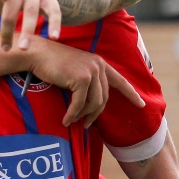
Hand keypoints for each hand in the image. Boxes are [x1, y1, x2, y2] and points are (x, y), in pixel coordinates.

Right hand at [24, 37, 144, 126]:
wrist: (36, 54)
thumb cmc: (51, 63)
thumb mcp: (74, 71)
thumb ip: (86, 81)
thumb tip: (92, 106)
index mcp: (99, 62)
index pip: (120, 80)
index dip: (131, 93)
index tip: (142, 104)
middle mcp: (98, 65)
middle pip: (103, 98)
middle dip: (94, 114)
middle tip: (85, 125)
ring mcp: (91, 71)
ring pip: (93, 103)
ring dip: (82, 115)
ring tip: (72, 121)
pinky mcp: (82, 78)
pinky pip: (80, 104)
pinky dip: (73, 114)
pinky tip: (66, 120)